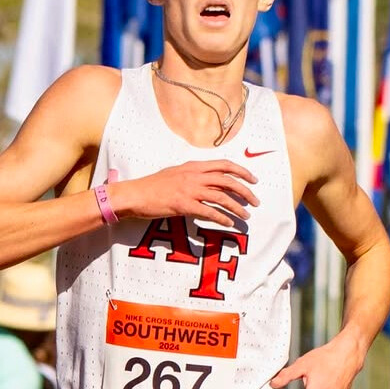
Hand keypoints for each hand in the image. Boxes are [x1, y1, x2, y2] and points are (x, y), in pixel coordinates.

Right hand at [111, 160, 258, 224]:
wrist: (134, 194)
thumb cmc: (150, 186)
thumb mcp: (173, 174)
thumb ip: (190, 175)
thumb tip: (203, 180)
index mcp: (193, 166)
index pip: (224, 165)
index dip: (242, 171)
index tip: (253, 180)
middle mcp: (194, 176)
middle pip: (228, 181)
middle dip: (245, 191)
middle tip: (255, 202)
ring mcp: (189, 190)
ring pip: (222, 197)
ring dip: (237, 207)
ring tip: (246, 216)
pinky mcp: (183, 205)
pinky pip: (209, 212)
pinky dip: (221, 218)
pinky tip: (229, 223)